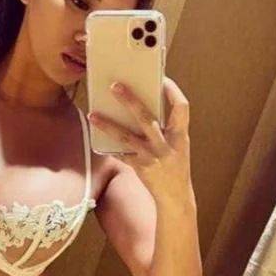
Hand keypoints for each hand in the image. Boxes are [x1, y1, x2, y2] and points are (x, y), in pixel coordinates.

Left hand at [87, 77, 191, 201]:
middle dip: (130, 100)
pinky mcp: (139, 168)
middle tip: (115, 86)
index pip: (181, 107)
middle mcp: (166, 145)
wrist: (176, 196)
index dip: (173, 91)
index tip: (162, 78)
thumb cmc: (175, 165)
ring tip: (93, 114)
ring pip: (126, 137)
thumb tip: (140, 106)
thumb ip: (165, 128)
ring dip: (108, 125)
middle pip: (146, 118)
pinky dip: (109, 146)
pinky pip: (120, 154)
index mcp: (180, 136)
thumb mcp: (177, 144)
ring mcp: (151, 157)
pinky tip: (96, 137)